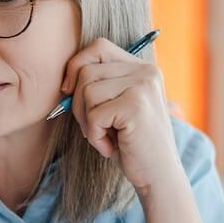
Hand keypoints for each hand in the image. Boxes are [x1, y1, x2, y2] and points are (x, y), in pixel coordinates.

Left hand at [61, 38, 183, 193]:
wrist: (158, 176)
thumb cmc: (132, 144)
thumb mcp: (117, 107)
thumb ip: (100, 85)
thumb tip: (65, 79)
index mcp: (142, 68)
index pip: (98, 46)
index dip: (76, 65)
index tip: (68, 91)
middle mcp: (146, 72)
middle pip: (86, 71)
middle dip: (78, 103)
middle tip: (92, 127)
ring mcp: (143, 87)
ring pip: (86, 91)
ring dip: (86, 121)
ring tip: (104, 137)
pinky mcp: (136, 107)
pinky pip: (94, 115)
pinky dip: (95, 137)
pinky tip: (110, 147)